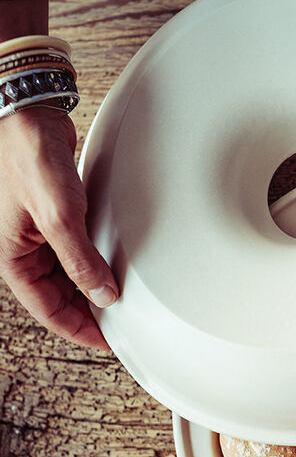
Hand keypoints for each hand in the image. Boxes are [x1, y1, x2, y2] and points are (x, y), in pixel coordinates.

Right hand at [0, 107, 117, 349]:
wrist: (28, 114)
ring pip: (67, 277)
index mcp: (13, 259)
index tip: (109, 342)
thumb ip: (80, 260)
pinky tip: (110, 270)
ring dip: (91, 290)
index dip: (79, 330)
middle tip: (121, 326)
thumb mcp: (58, 217)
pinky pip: (73, 253)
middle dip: (88, 313)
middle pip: (59, 297)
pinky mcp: (54, 218)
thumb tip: (104, 295)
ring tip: (120, 303)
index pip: (48, 310)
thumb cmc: (29, 158)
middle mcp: (24, 251)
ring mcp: (39, 235)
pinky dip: (91, 265)